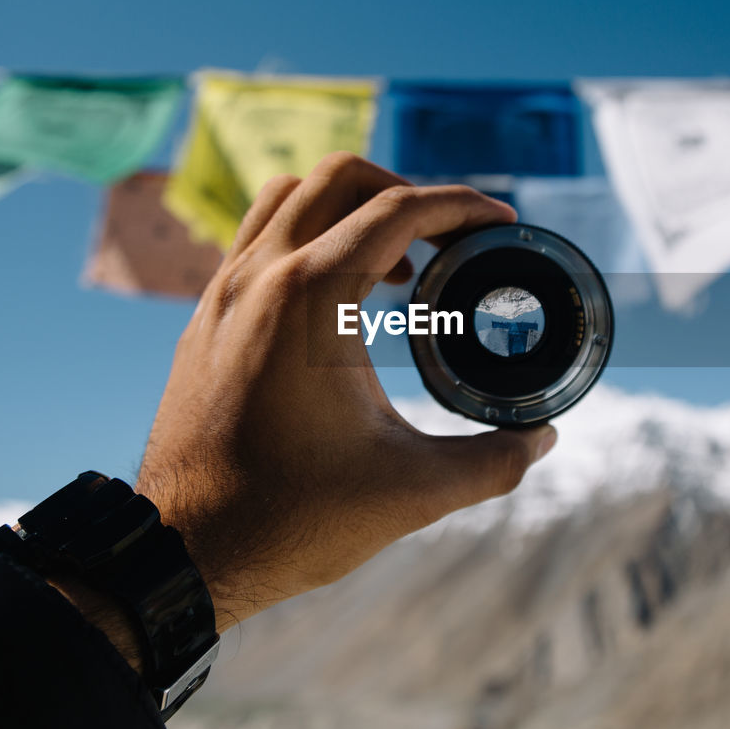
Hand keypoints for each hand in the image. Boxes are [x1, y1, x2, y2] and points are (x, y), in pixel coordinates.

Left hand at [135, 153, 556, 632]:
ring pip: (289, 195)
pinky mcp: (204, 319)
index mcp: (310, 298)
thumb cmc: (291, 518)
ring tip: (396, 264)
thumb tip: (543, 440)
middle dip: (408, 192)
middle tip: (450, 241)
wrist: (185, 552)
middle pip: (341, 177)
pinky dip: (307, 237)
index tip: (502, 221)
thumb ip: (492, 462)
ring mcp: (221, 293)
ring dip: (350, 207)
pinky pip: (258, 238)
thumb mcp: (411, 492)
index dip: (463, 206)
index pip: (399, 211)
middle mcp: (258, 277)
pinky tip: (337, 296)